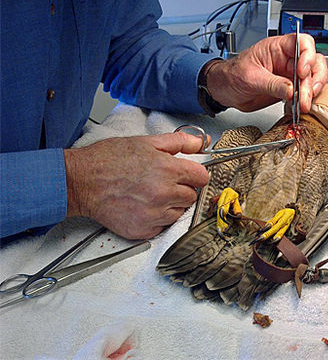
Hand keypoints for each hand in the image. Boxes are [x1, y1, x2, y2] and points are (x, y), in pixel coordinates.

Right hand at [64, 132, 208, 238]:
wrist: (81, 181)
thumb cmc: (108, 160)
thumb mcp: (145, 142)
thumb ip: (178, 142)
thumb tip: (199, 143)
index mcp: (168, 170)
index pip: (202, 177)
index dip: (195, 174)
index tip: (189, 174)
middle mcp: (164, 194)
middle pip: (192, 196)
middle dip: (182, 189)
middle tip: (163, 182)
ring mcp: (154, 214)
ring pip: (179, 212)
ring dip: (171, 205)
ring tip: (150, 194)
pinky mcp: (143, 230)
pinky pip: (163, 226)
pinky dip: (156, 218)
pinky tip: (142, 206)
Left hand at [207, 33, 326, 112]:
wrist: (225, 91)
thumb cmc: (232, 75)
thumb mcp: (250, 78)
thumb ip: (272, 84)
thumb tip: (290, 90)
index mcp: (277, 48)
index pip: (303, 43)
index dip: (308, 56)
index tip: (302, 72)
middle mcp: (287, 60)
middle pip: (313, 63)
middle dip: (311, 80)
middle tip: (304, 96)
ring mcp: (290, 75)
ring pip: (313, 78)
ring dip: (312, 92)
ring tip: (304, 104)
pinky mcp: (290, 90)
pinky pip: (305, 93)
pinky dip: (306, 100)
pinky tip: (300, 107)